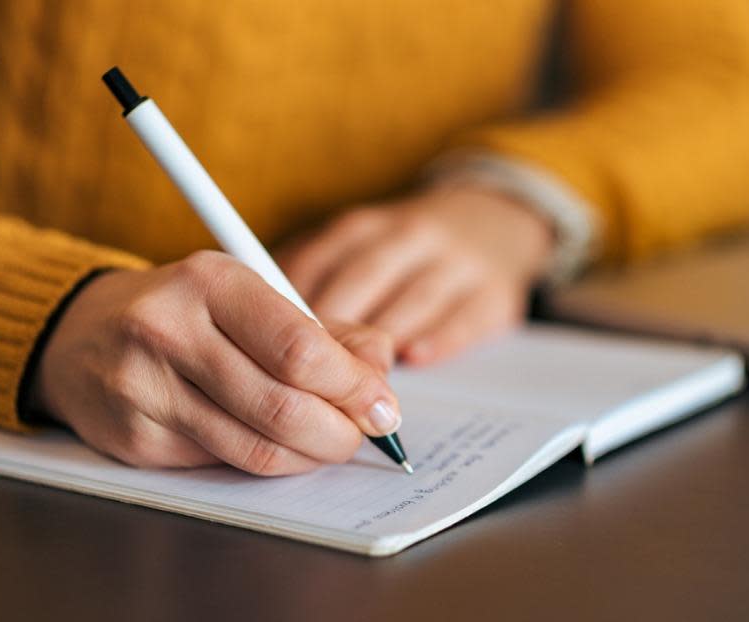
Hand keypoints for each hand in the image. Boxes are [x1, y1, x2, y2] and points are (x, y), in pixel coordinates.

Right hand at [27, 251, 400, 475]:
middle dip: (339, 431)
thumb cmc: (187, 311)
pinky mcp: (135, 439)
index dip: (353, 386)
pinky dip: (266, 462)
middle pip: (282, 405)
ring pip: (255, 447)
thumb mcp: (252, 296)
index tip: (382, 404)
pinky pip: (223, 465)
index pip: (300, 348)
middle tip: (362, 434)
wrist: (80, 334)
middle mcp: (170, 330)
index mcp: (211, 281)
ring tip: (328, 442)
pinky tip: (277, 445)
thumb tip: (380, 369)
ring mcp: (145, 388)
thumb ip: (325, 329)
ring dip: (309, 455)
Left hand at [278, 185, 553, 364]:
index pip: (318, 262)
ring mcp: (457, 262)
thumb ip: (311, 281)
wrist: (494, 221)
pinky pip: (465, 316)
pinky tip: (415, 358)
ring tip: (354, 382)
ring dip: (382, 340)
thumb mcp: (357, 249)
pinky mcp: (495, 292)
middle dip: (333, 330)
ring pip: (412, 298)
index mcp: (363, 228)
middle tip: (307, 376)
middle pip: (363, 280)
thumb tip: (253, 329)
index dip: (291, 306)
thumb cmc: (403, 252)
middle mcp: (409, 236)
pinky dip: (439, 338)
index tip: (267, 345)